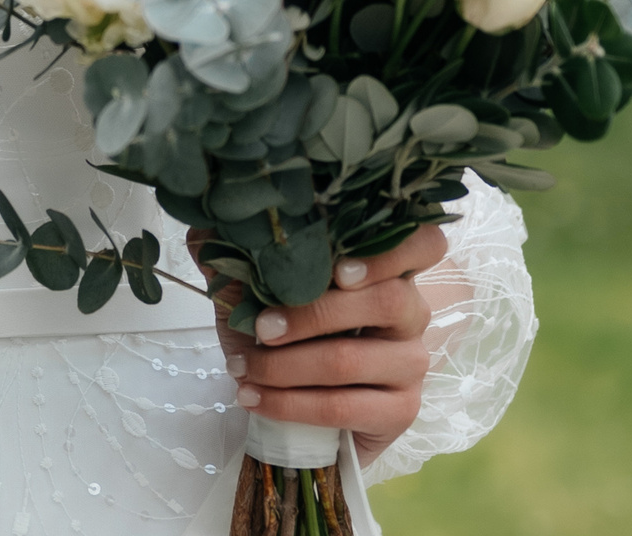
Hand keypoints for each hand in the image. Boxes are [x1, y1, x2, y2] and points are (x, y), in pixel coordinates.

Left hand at [195, 225, 446, 467]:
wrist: (289, 402)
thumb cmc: (279, 333)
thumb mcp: (250, 288)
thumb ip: (236, 251)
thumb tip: (208, 220)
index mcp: (382, 270)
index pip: (423, 244)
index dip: (392, 252)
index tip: (339, 267)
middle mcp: (409, 312)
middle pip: (386, 300)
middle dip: (311, 313)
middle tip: (260, 327)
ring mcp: (411, 363)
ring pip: (353, 359)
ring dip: (286, 366)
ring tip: (242, 369)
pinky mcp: (400, 411)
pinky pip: (345, 407)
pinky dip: (290, 403)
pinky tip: (255, 398)